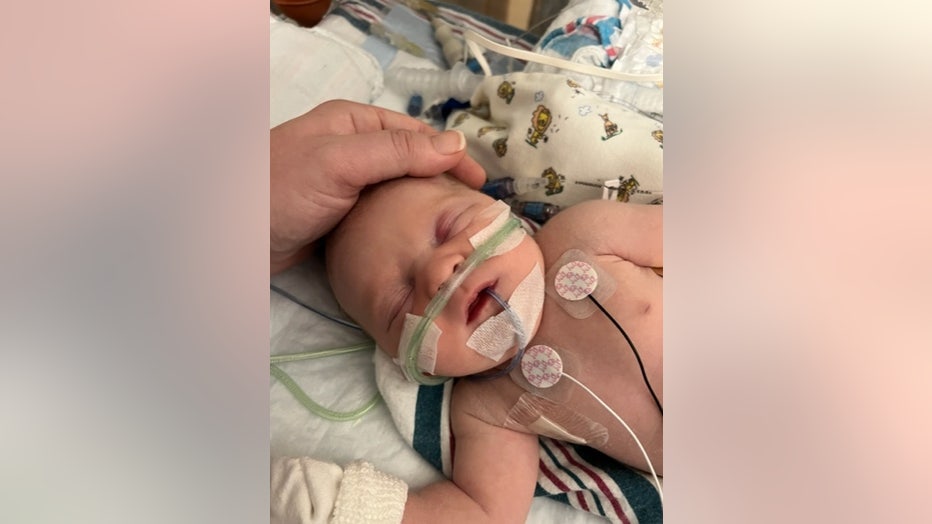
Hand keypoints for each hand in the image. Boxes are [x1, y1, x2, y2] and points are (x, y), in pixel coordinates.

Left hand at [271, 99, 485, 273]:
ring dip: (425, 209)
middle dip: (443, 184)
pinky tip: (421, 244)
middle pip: (410, 164)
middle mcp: (352, 150)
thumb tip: (457, 144)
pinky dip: (403, 227)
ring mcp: (345, 187)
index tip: (482, 187)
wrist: (229, 239)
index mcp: (354, 123)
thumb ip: (398, 151)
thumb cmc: (280, 189)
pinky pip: (381, 218)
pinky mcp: (338, 220)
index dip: (451, 157)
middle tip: (474, 214)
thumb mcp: (341, 162)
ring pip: (397, 194)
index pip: (417, 134)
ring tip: (456, 231)